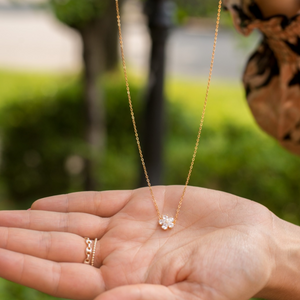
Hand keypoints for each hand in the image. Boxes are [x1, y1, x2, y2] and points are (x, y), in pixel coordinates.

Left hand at [0, 186, 290, 299]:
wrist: (256, 241)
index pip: (61, 275)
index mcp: (126, 283)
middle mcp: (119, 255)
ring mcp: (128, 227)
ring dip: (34, 219)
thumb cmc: (238, 273)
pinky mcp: (142, 202)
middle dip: (17, 238)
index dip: (24, 263)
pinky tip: (42, 205)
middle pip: (56, 246)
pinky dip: (69, 201)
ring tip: (1, 215)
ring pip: (70, 222)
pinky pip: (96, 201)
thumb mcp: (200, 297)